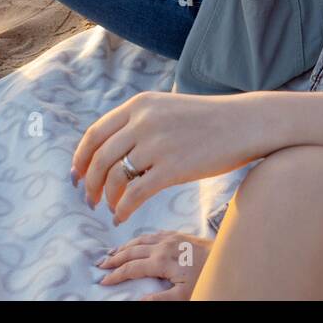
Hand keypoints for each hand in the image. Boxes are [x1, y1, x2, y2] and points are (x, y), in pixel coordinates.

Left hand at [71, 91, 267, 225]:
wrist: (245, 123)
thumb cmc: (208, 120)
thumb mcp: (167, 109)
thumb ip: (139, 123)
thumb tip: (112, 151)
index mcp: (139, 105)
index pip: (95, 134)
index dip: (80, 158)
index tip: (77, 175)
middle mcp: (143, 122)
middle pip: (99, 158)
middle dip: (89, 183)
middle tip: (89, 199)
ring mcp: (157, 145)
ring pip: (114, 177)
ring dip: (106, 197)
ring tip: (109, 207)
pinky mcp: (172, 168)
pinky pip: (135, 194)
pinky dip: (123, 209)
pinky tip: (122, 217)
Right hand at [95, 230, 212, 299]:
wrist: (227, 258)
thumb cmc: (205, 278)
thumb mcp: (184, 295)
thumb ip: (160, 299)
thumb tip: (138, 300)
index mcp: (161, 261)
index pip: (131, 268)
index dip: (115, 275)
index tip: (103, 281)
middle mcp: (163, 246)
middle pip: (131, 251)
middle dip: (114, 258)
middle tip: (100, 265)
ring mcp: (171, 238)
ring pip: (140, 239)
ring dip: (124, 246)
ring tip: (112, 252)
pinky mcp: (179, 234)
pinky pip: (154, 233)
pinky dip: (140, 238)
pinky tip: (138, 241)